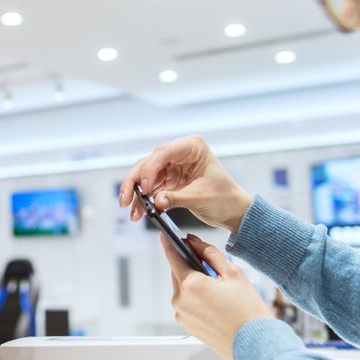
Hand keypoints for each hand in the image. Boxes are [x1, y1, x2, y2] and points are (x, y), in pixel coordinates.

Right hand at [120, 135, 253, 231]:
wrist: (233, 211)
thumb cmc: (225, 198)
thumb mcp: (200, 197)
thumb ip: (176, 198)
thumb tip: (157, 201)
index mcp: (192, 147)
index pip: (163, 154)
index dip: (149, 171)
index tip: (143, 188)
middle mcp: (180, 154)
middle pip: (149, 163)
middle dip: (135, 182)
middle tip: (126, 199)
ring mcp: (173, 166)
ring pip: (145, 176)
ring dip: (137, 194)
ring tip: (133, 212)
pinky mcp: (169, 180)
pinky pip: (150, 188)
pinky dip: (144, 200)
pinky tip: (139, 212)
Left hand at [163, 234, 271, 359]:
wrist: (254, 344)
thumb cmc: (248, 310)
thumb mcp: (233, 273)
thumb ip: (210, 253)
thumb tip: (194, 242)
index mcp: (191, 285)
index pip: (174, 257)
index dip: (169, 244)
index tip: (166, 235)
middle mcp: (181, 301)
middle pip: (178, 274)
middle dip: (188, 265)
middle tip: (206, 263)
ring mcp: (182, 315)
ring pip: (183, 290)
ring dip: (194, 283)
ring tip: (217, 287)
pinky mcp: (186, 326)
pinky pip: (187, 305)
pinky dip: (196, 299)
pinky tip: (214, 302)